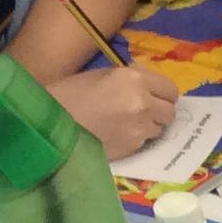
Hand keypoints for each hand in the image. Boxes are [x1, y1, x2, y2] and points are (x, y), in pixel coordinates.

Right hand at [52, 64, 178, 160]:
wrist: (51, 122)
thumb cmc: (73, 93)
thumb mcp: (105, 75)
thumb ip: (134, 78)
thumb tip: (152, 84)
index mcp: (135, 79)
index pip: (170, 90)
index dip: (163, 95)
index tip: (156, 97)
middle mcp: (143, 103)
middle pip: (169, 112)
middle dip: (159, 112)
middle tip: (143, 112)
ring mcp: (139, 128)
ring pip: (158, 129)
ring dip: (148, 126)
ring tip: (125, 122)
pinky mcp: (132, 148)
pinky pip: (143, 142)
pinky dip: (135, 138)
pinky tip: (116, 133)